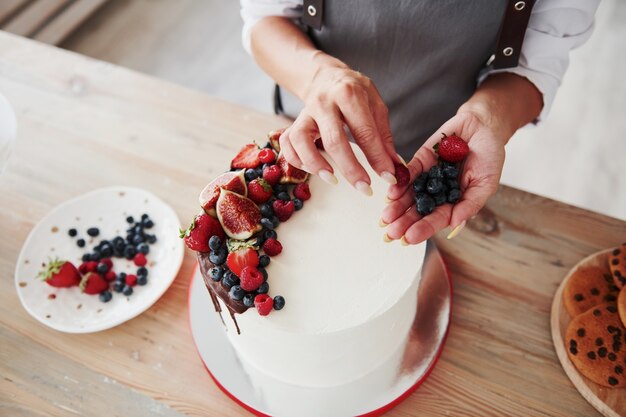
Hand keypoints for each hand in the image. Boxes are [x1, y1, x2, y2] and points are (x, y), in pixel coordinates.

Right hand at [279, 64, 399, 193]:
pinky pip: (288, 143)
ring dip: (315, 164)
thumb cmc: (353, 92)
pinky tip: (315, 169)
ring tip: (332, 179)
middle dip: (351, 168)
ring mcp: (305, 112)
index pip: (365, 132)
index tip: (389, 177)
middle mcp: (324, 102)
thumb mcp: (375, 105)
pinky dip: (298, 160)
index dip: (378, 158)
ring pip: (301, 140)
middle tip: (365, 187)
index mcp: (349, 94)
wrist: (325, 76)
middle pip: (334, 140)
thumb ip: (384, 136)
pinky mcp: (295, 122)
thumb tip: (395, 167)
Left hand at [381, 109, 506, 243]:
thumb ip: (470, 204)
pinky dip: (399, 184)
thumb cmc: (490, 157)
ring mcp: (427, 178)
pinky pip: (408, 174)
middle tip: (390, 233)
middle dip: (404, 222)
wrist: (483, 126)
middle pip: (418, 211)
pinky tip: (391, 193)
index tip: (409, 239)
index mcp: (454, 202)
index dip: (423, 229)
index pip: (436, 219)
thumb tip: (454, 225)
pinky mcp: (420, 161)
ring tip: (386, 217)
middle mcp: (437, 193)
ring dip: (397, 207)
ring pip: (409, 195)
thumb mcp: (486, 183)